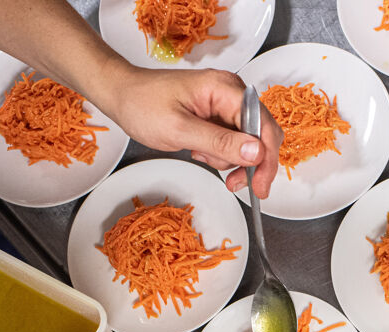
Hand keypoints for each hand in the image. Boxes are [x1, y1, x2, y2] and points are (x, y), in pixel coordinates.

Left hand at [98, 65, 282, 197]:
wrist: (123, 95)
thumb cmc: (143, 105)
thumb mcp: (180, 129)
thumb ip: (220, 142)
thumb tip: (256, 152)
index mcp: (225, 88)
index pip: (263, 125)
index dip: (266, 159)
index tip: (260, 186)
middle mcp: (232, 92)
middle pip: (261, 134)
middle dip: (250, 163)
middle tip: (235, 184)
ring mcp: (226, 103)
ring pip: (248, 141)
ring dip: (229, 158)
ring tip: (201, 155)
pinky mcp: (219, 114)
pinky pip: (233, 140)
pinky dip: (221, 153)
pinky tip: (200, 151)